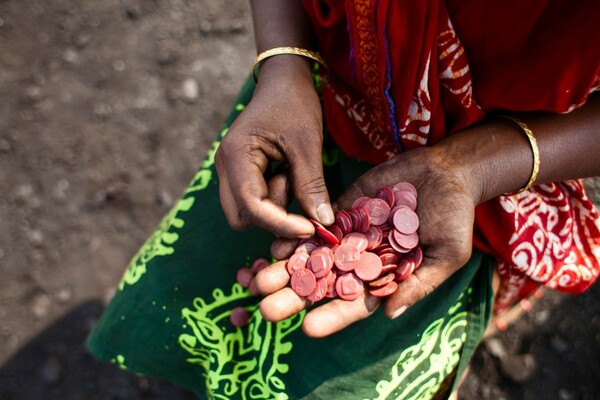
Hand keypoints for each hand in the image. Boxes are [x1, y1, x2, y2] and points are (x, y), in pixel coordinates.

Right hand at [215, 58, 333, 237]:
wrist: (283, 79)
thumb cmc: (293, 103)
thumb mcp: (307, 144)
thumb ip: (311, 185)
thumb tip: (323, 223)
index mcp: (236, 156)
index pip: (251, 207)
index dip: (280, 223)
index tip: (310, 228)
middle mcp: (226, 167)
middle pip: (241, 217)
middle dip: (273, 218)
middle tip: (298, 193)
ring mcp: (231, 171)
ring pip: (247, 212)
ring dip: (274, 206)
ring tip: (292, 174)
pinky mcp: (241, 173)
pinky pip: (254, 200)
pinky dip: (274, 198)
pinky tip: (288, 174)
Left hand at [255, 146, 478, 336]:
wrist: (447, 172)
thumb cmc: (455, 216)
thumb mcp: (448, 253)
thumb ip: (419, 282)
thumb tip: (389, 313)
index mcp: (386, 277)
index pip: (357, 303)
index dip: (333, 316)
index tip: (307, 328)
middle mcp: (363, 260)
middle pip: (326, 283)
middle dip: (297, 296)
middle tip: (266, 309)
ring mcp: (352, 235)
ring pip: (315, 256)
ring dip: (287, 268)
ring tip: (259, 279)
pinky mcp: (345, 210)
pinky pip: (318, 225)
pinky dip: (298, 235)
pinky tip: (276, 245)